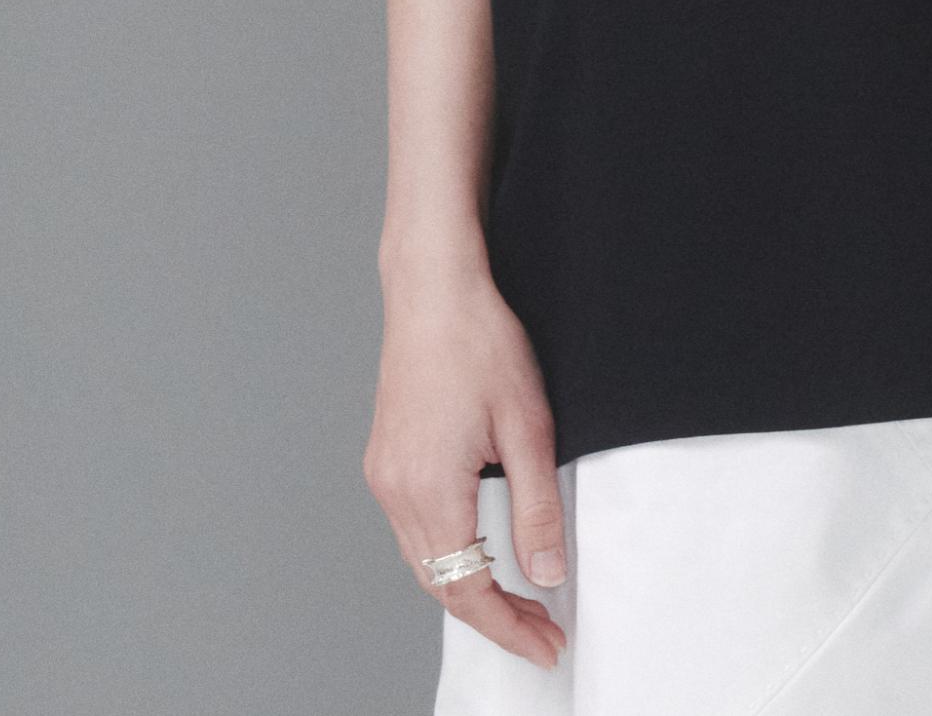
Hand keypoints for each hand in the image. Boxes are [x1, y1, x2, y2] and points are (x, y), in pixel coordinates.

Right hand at [364, 255, 568, 669]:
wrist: (433, 288)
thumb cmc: (481, 343)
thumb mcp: (528, 426)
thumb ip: (537, 507)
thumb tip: (547, 572)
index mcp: (429, 490)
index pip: (469, 590)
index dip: (510, 625)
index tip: (548, 643)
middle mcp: (396, 491)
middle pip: (441, 584)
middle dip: (492, 616)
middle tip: (541, 630)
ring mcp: (384, 475)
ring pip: (423, 560)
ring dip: (468, 587)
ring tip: (517, 599)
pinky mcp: (385, 458)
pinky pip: (412, 529)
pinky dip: (447, 553)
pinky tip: (478, 548)